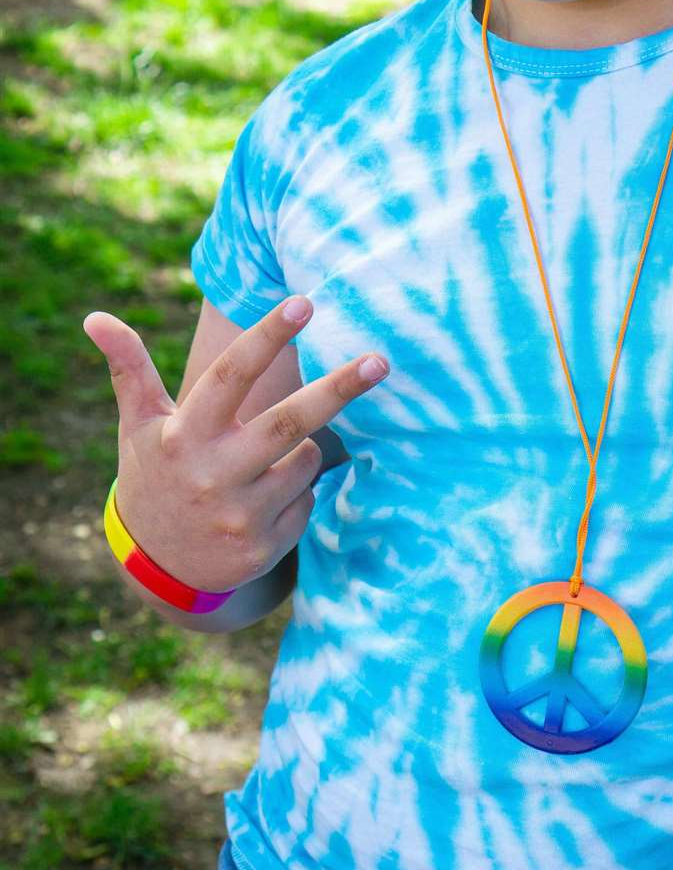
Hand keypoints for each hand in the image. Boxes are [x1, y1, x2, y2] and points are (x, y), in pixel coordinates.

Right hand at [84, 297, 388, 592]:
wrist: (156, 566)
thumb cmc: (155, 473)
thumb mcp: (138, 425)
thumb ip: (128, 369)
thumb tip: (94, 316)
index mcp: (185, 433)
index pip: (231, 375)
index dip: (267, 337)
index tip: (305, 302)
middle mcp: (212, 473)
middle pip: (289, 423)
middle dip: (338, 389)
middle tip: (381, 360)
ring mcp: (240, 514)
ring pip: (304, 460)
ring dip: (303, 449)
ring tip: (270, 456)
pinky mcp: (262, 547)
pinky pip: (306, 500)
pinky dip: (298, 490)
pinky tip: (266, 498)